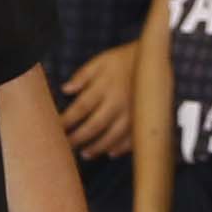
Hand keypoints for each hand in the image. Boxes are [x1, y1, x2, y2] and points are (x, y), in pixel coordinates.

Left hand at [56, 41, 136, 159]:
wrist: (156, 59)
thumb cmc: (124, 60)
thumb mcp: (101, 61)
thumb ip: (83, 75)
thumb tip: (66, 89)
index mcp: (105, 86)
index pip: (81, 108)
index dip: (67, 120)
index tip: (56, 128)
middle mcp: (118, 102)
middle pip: (94, 126)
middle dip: (77, 138)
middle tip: (66, 146)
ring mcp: (133, 113)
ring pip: (112, 137)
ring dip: (97, 147)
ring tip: (85, 153)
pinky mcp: (145, 119)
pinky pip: (132, 139)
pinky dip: (120, 148)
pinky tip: (110, 152)